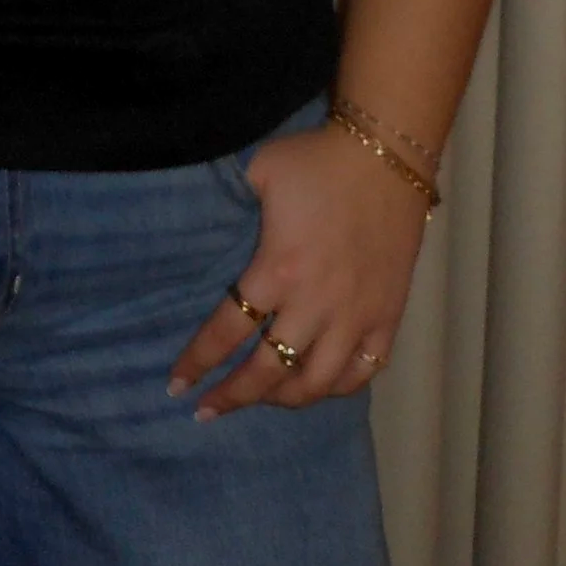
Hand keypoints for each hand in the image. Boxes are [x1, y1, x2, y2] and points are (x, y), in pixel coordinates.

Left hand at [170, 121, 430, 418]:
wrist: (385, 155)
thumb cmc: (316, 162)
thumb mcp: (258, 171)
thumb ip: (230, 202)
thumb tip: (203, 220)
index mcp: (276, 271)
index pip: (226, 332)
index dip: (198, 362)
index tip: (178, 386)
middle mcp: (314, 305)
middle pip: (267, 371)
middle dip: (233, 396)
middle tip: (209, 410)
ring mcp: (355, 316)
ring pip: (317, 383)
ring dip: (284, 399)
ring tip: (264, 400)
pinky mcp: (388, 317)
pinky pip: (363, 371)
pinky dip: (339, 387)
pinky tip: (319, 386)